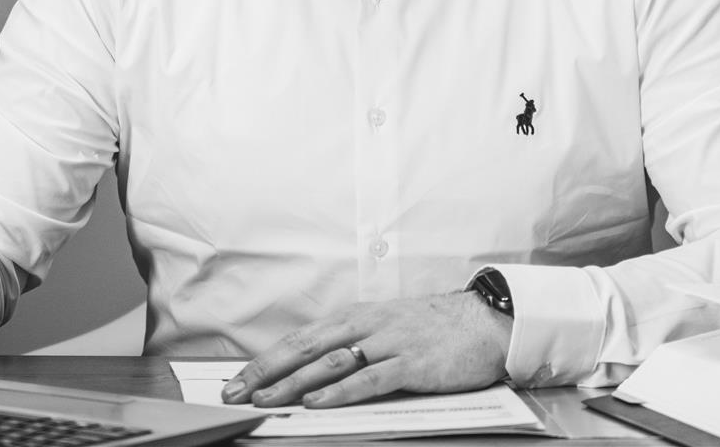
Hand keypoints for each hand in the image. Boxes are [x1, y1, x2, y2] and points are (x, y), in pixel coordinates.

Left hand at [222, 292, 511, 408]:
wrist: (485, 321)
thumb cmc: (435, 328)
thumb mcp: (387, 328)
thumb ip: (354, 345)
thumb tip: (312, 372)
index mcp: (357, 317)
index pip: (301, 339)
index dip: (266, 360)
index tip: (236, 381)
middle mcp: (367, 325)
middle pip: (306, 347)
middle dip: (266, 371)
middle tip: (235, 392)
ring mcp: (389, 342)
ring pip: (331, 362)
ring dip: (293, 383)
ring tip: (265, 400)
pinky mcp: (411, 363)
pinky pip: (369, 378)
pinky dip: (340, 391)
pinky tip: (317, 402)